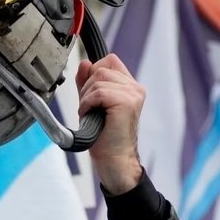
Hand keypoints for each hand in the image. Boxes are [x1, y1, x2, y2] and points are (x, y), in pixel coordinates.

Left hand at [75, 54, 144, 193]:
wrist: (113, 159)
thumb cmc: (104, 136)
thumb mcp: (91, 103)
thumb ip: (87, 82)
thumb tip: (84, 63)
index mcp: (129, 86)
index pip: (109, 61)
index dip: (94, 72)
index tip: (88, 92)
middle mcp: (134, 88)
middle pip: (102, 67)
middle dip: (87, 86)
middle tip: (88, 107)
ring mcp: (133, 94)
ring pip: (99, 78)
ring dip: (87, 96)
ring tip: (90, 113)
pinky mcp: (127, 102)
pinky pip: (99, 92)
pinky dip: (88, 103)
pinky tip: (90, 115)